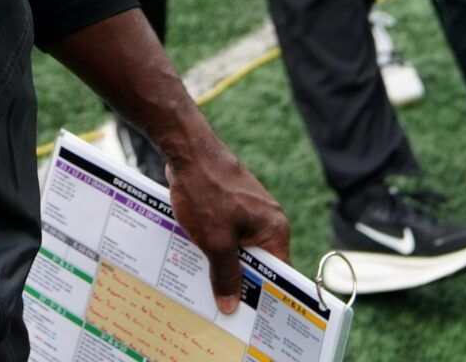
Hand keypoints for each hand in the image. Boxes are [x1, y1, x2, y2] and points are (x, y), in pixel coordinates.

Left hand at [163, 131, 291, 314]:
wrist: (185, 149)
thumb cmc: (206, 189)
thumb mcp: (215, 241)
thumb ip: (226, 274)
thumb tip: (232, 305)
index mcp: (274, 229)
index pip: (280, 273)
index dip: (267, 296)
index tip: (254, 317)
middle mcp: (267, 220)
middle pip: (258, 263)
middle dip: (239, 282)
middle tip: (223, 308)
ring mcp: (248, 211)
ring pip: (237, 250)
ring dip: (222, 265)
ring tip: (206, 287)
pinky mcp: (230, 205)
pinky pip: (225, 235)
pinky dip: (213, 247)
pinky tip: (195, 259)